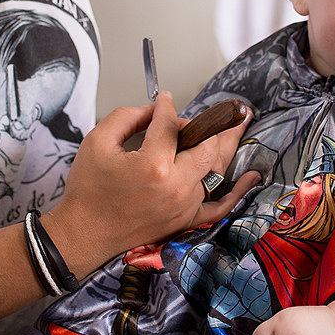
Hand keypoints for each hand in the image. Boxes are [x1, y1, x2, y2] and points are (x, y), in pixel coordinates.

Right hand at [44, 92, 256, 274]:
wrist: (83, 235)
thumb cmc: (87, 191)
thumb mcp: (97, 141)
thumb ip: (128, 116)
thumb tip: (153, 110)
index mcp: (154, 164)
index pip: (170, 124)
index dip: (166, 107)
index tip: (163, 100)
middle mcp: (176, 185)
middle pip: (206, 144)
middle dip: (210, 122)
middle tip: (217, 109)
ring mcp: (184, 205)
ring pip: (215, 167)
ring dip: (225, 143)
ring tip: (242, 121)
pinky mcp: (185, 220)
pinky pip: (219, 206)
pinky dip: (237, 191)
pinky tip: (252, 176)